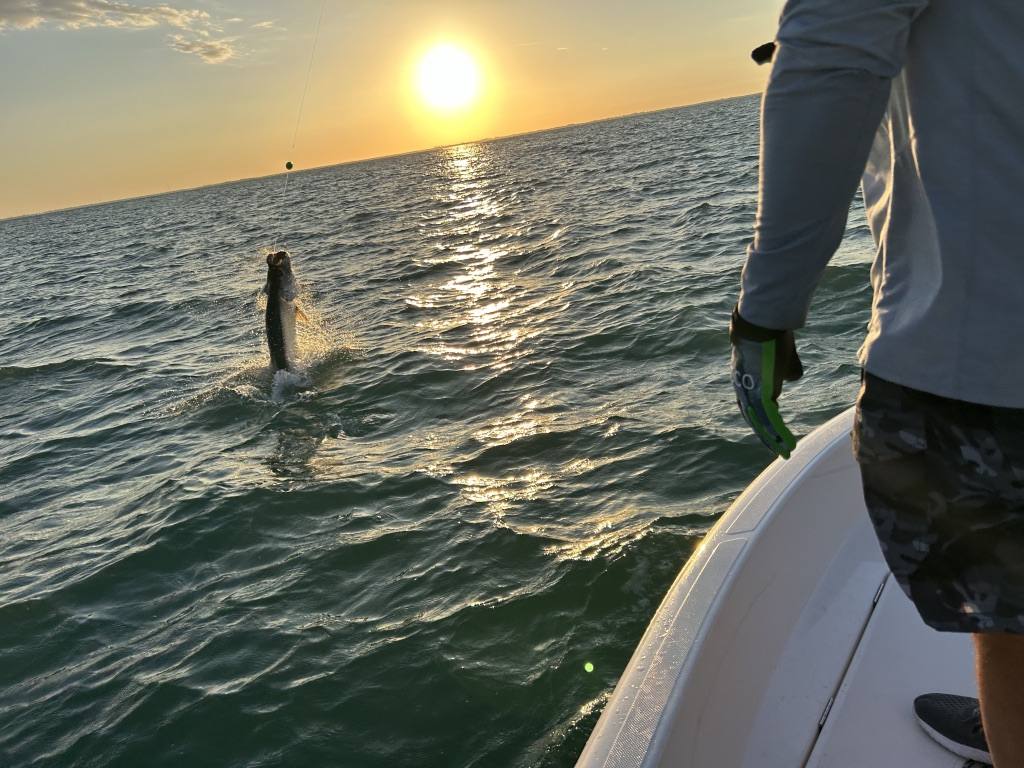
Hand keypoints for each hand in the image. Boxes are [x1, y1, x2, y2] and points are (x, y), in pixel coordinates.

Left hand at [729, 305, 802, 458]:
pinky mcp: (761, 394)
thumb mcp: (782, 357)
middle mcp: (744, 390)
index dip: (761, 419)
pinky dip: (777, 432)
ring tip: (784, 451)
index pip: (752, 406)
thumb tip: (790, 377)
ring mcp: (751, 393)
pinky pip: (769, 419)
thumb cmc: (771, 337)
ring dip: (773, 438)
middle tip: (777, 449)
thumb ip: (785, 370)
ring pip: (761, 422)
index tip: (770, 430)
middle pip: (754, 418)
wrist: (760, 325)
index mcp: (746, 382)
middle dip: (766, 434)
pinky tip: (785, 442)